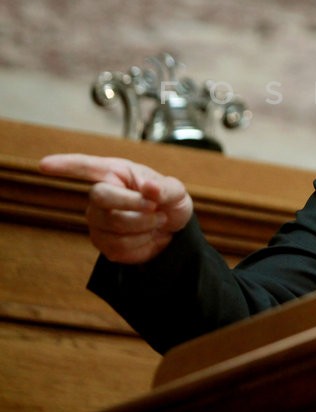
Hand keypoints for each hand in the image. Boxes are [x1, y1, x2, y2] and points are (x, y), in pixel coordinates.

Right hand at [39, 154, 193, 263]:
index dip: (65, 165)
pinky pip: (118, 246)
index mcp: (116, 173)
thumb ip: (165, 188)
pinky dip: (142, 242)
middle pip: (100, 197)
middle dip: (134, 205)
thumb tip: (149, 188)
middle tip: (156, 209)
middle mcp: (100, 194)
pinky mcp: (102, 243)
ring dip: (145, 226)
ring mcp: (97, 220)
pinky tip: (147, 235)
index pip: (85, 166)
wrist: (172, 230)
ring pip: (114, 225)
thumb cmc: (169, 201)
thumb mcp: (176, 190)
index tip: (44, 165)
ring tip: (157, 221)